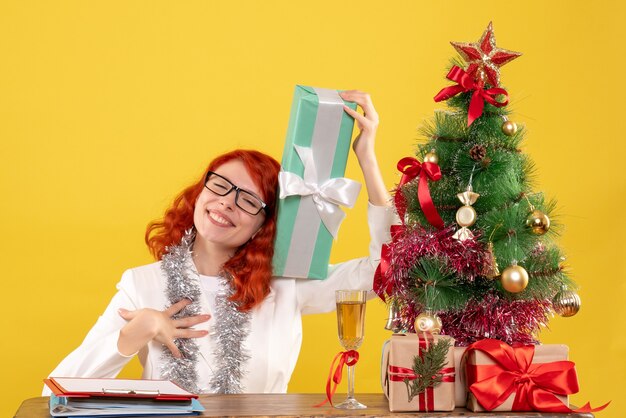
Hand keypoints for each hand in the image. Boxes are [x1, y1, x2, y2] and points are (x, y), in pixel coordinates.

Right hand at [118, 299, 209, 357]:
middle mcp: (170, 323)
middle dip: (198, 319)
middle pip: (186, 321)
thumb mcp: (136, 313)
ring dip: (197, 333)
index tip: (190, 300)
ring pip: (186, 332)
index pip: (175, 308)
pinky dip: (176, 352)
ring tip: (207, 333)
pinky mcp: (167, 339)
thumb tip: (120, 310)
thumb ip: (129, 313)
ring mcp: (170, 332)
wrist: (145, 323)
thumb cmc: (142, 317)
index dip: (182, 304)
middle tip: (208, 317)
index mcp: (164, 315)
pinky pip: (173, 347)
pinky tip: (182, 357)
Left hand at [339, 90, 389, 205]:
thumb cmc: (360, 144)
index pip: (365, 98)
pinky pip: (360, 116)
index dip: (355, 93)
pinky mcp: (369, 127)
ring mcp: (373, 121)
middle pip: (366, 97)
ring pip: (365, 102)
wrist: (366, 156)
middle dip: (353, 93)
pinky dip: (352, 111)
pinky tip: (344, 108)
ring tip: (342, 97)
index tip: (344, 93)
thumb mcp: (359, 127)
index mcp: (372, 115)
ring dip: (352, 98)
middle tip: (341, 94)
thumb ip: (356, 119)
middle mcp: (374, 116)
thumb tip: (346, 111)